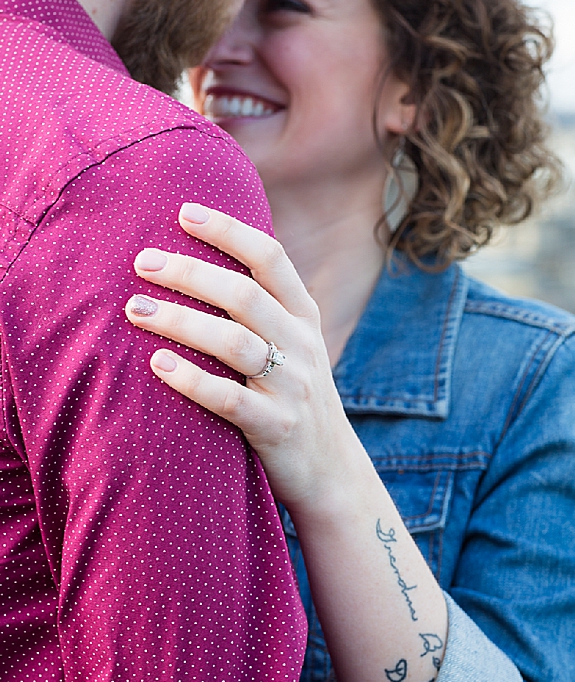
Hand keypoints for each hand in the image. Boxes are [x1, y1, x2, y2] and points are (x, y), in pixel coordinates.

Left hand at [125, 202, 364, 516]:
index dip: (229, 230)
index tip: (184, 211)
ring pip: (234, 342)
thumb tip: (200, 260)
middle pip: (244, 294)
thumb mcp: (295, 345)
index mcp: (304, 316)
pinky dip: (192, 379)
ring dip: (180, 321)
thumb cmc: (294, 396)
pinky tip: (159, 364)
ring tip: (136, 308)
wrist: (331, 470)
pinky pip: (230, 398)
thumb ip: (263, 307)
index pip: (271, 258)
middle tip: (142, 262)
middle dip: (189, 273)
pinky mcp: (277, 427)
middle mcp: (302, 344)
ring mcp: (293, 386)